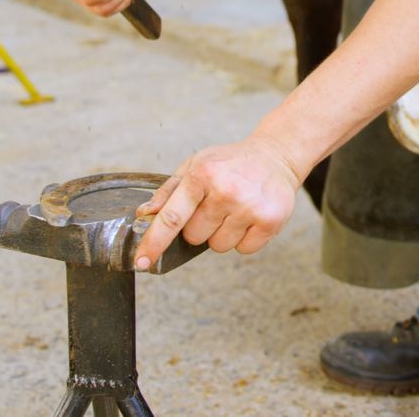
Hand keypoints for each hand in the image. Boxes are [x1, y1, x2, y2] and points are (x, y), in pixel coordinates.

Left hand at [132, 134, 301, 269]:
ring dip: (223, 234)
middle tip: (217, 206)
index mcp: (202, 174)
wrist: (277, 156)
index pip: (172, 217)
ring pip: (219, 246)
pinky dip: (245, 239)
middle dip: (200, 227)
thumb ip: (169, 190)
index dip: (154, 242)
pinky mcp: (269, 220)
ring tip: (236, 210)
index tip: (141, 262)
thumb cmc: (232, 162)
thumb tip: (145, 214)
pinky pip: (244, 249)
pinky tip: (251, 217)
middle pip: (194, 236)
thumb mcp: (197, 164)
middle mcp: (226, 190)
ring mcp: (249, 207)